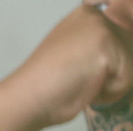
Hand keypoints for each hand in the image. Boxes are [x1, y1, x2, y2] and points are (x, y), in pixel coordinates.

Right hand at [7, 2, 132, 126]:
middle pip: (129, 48)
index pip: (120, 32)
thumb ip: (94, 44)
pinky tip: (84, 88)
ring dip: (110, 83)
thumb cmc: (43, 85)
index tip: (85, 60)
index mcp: (85, 14)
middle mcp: (95, 16)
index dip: (108, 56)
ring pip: (130, 63)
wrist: (25, 99)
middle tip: (78, 78)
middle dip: (111, 70)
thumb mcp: (71, 52)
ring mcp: (101, 30)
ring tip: (80, 84)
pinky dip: (109, 93)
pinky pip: (126, 78)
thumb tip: (116, 54)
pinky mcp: (106, 48)